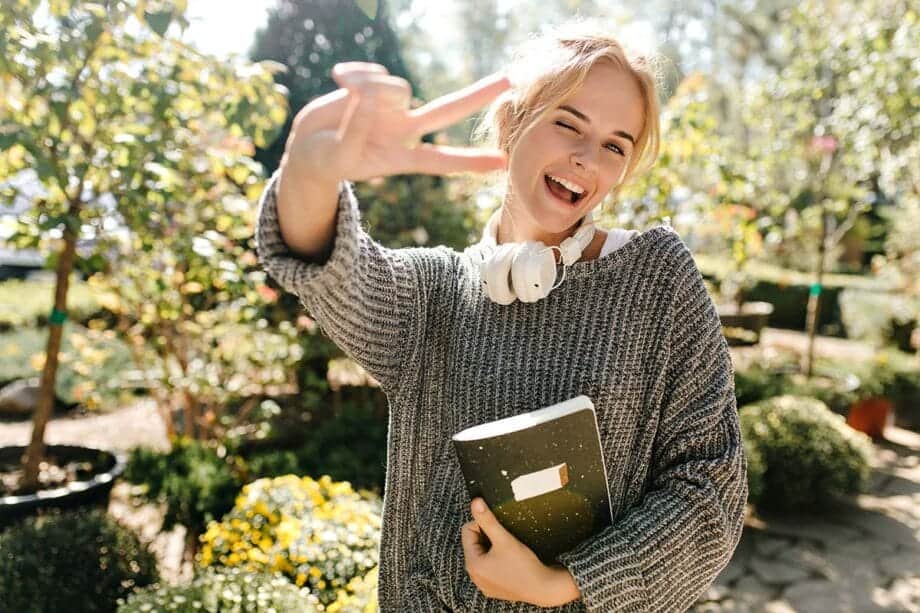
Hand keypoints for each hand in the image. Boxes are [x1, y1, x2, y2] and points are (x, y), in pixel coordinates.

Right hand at [282, 61, 509, 183]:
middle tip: (511, 79)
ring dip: (369, 87)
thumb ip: (358, 127)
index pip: (441, 160)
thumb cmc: (325, 159)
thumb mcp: (339, 155)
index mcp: (400, 157)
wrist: (306, 146)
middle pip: (447, 109)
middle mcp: (402, 128)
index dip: (470, 161)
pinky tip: (338, 79)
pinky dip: (353, 75)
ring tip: (342, 90)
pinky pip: (373, 72)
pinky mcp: (374, 85)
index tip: (504, 162)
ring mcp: (390, 105)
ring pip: (397, 86)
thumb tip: (376, 93)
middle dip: (477, 95)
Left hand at [461, 498, 581, 606]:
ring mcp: (484, 584)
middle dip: (487, 538)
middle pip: (474, 544)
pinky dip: (498, 561)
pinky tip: (510, 562)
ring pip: (483, 555)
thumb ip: (487, 519)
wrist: (543, 588)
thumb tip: (475, 502)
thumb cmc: (524, 566)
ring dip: (493, 548)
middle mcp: (475, 577)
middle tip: (505, 540)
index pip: (467, 531)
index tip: (498, 527)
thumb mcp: (504, 538)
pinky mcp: (494, 588)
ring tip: (509, 551)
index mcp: (472, 564)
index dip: (482, 524)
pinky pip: (490, 568)